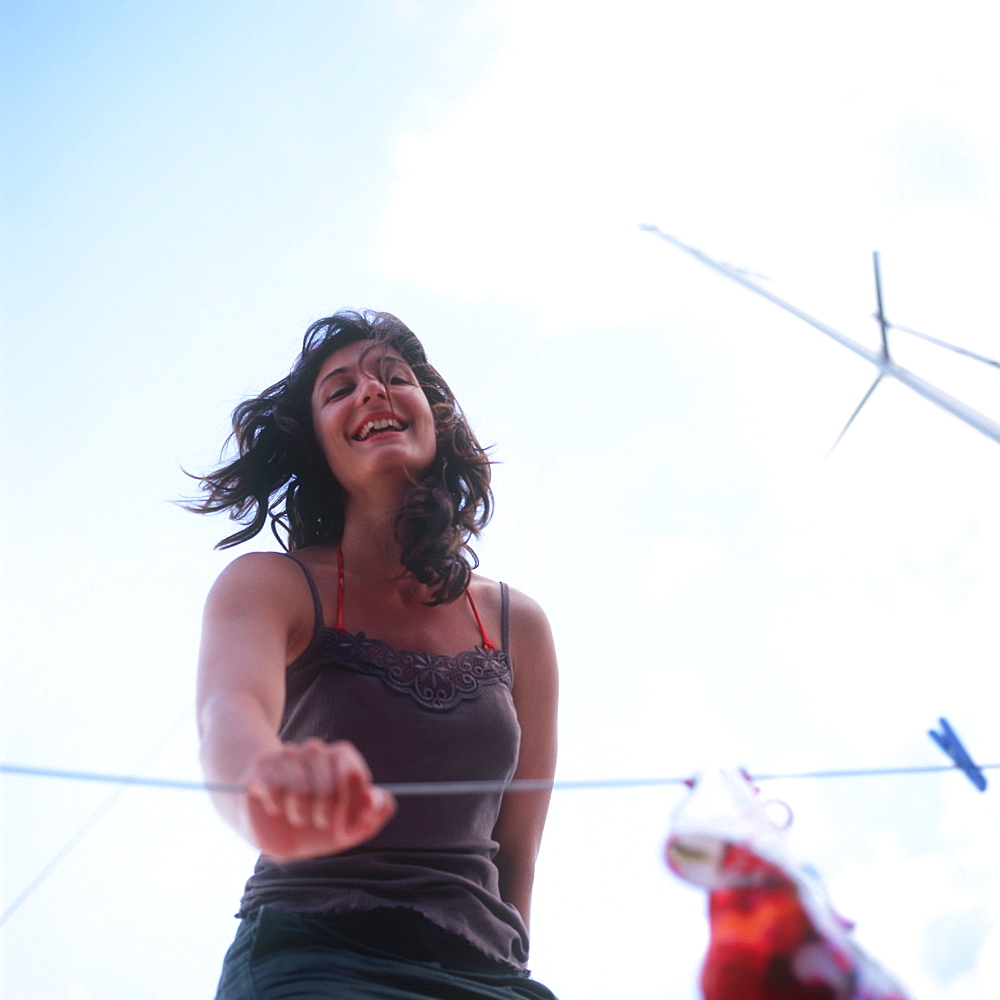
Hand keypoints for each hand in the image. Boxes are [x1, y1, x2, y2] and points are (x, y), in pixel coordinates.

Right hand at [241, 739, 395, 859]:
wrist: (271, 828)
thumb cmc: (316, 825)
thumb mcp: (349, 827)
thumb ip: (374, 814)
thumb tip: (378, 803)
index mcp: (342, 756)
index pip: (352, 776)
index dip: (350, 808)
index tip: (346, 826)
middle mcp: (315, 749)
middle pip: (329, 785)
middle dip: (325, 815)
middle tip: (319, 822)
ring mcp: (287, 754)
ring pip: (300, 789)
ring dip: (300, 814)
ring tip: (297, 816)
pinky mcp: (262, 764)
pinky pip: (274, 788)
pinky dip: (277, 808)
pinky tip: (276, 808)